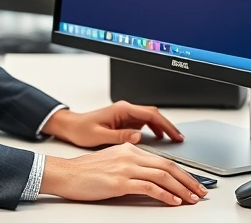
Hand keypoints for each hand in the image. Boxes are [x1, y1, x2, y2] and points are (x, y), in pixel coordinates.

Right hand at [40, 143, 207, 204]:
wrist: (66, 173)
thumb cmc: (85, 172)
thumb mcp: (113, 162)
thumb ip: (132, 165)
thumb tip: (151, 178)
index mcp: (130, 148)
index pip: (163, 160)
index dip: (182, 172)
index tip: (192, 183)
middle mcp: (130, 155)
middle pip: (168, 166)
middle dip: (188, 180)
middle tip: (200, 191)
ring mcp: (126, 167)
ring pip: (162, 176)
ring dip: (181, 189)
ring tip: (191, 199)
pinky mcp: (120, 181)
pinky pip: (149, 186)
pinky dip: (165, 194)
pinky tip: (173, 201)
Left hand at [41, 101, 184, 147]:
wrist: (71, 126)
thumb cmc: (82, 130)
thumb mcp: (100, 136)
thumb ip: (120, 137)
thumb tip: (138, 137)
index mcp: (122, 110)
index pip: (150, 115)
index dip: (166, 125)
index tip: (175, 135)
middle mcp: (125, 110)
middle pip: (153, 115)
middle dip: (168, 126)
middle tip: (179, 138)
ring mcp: (125, 114)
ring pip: (149, 118)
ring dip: (162, 127)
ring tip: (172, 139)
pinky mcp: (124, 120)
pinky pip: (143, 123)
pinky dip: (153, 129)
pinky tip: (157, 138)